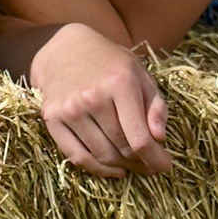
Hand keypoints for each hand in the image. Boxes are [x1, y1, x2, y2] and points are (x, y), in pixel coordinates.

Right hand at [29, 22, 173, 176]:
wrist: (65, 49)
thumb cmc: (110, 64)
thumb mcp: (140, 76)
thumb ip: (156, 107)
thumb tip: (159, 138)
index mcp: (119, 83)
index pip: (140, 139)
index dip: (156, 159)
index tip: (165, 165)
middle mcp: (92, 96)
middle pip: (123, 150)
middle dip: (142, 163)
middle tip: (150, 163)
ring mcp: (69, 108)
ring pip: (103, 157)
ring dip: (122, 166)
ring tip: (132, 162)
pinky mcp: (52, 118)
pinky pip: (78, 158)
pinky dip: (99, 170)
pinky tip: (113, 168)